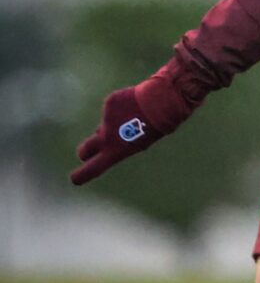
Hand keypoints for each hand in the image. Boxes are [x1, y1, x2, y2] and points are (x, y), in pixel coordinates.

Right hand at [70, 70, 194, 184]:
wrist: (160, 103)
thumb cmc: (155, 127)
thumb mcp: (139, 143)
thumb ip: (119, 144)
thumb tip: (104, 137)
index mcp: (115, 151)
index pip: (93, 168)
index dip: (82, 175)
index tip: (75, 179)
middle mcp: (106, 137)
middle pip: (86, 149)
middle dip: (85, 152)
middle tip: (86, 154)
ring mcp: (106, 119)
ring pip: (105, 125)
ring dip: (114, 125)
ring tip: (135, 118)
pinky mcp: (109, 103)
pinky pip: (113, 109)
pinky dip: (121, 108)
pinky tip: (135, 105)